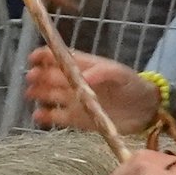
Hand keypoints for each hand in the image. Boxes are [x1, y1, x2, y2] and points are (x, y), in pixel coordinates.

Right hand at [25, 42, 151, 133]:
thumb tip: (82, 78)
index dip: (44, 55)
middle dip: (38, 75)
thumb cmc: (133, 86)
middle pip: (49, 75)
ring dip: (38, 93)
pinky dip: (45, 116)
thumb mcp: (120, 74)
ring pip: (49, 95)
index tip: (33, 59)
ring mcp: (73, 100)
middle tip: (31, 78)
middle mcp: (74, 81)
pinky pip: (56, 116)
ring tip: (31, 94)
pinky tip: (38, 116)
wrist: (144, 111)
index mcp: (83, 66)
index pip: (59, 56)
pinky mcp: (75, 119)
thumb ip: (101, 73)